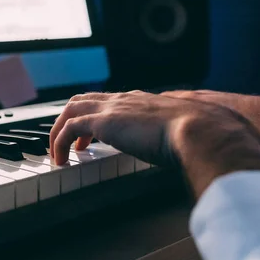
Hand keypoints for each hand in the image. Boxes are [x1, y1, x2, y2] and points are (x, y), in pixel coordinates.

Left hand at [50, 91, 259, 197]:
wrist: (201, 130)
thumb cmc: (201, 135)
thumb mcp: (186, 133)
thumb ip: (180, 135)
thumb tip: (189, 148)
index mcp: (143, 102)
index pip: (111, 100)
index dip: (97, 114)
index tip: (91, 134)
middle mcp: (126, 99)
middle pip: (85, 99)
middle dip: (71, 117)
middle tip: (68, 140)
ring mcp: (114, 108)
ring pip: (71, 109)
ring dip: (60, 130)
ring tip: (57, 152)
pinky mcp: (104, 121)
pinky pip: (69, 128)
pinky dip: (60, 142)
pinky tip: (61, 160)